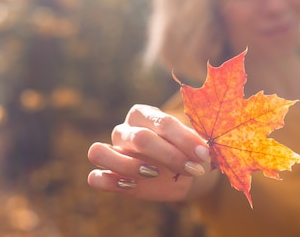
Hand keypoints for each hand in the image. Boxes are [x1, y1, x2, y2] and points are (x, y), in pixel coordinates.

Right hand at [87, 104, 211, 201]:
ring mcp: (114, 152)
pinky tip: (133, 185)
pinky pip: (95, 178)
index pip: (162, 122)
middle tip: (193, 169)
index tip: (204, 154)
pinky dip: (110, 182)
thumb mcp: (195, 144)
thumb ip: (195, 142)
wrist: (184, 173)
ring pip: (100, 152)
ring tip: (154, 173)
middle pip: (139, 139)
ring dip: (129, 165)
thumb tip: (204, 149)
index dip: (184, 139)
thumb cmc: (188, 152)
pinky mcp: (109, 176)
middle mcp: (126, 130)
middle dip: (169, 155)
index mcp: (145, 114)